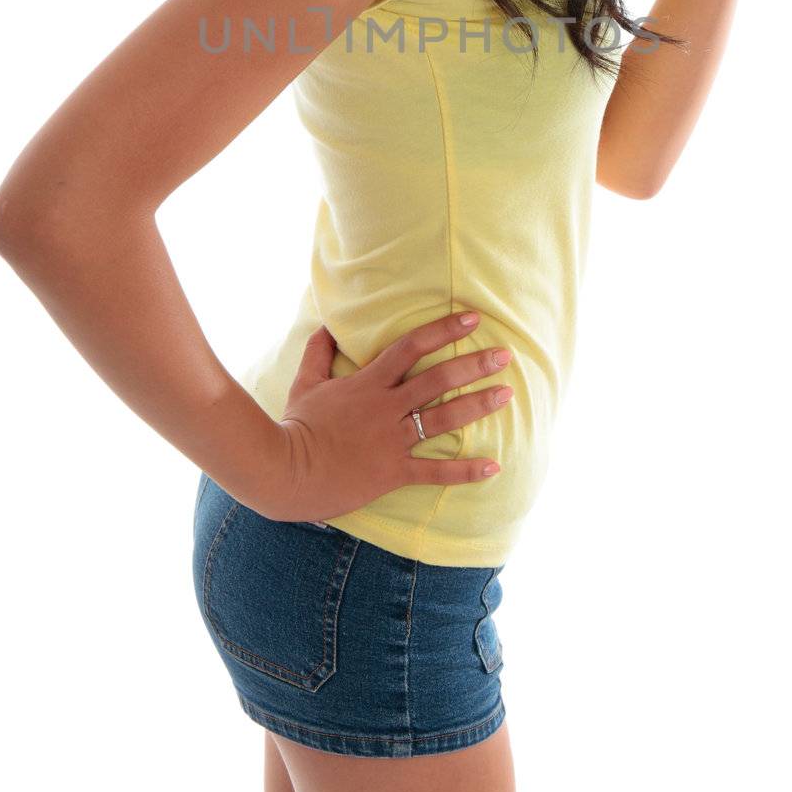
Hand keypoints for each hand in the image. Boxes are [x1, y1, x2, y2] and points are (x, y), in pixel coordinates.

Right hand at [262, 312, 511, 522]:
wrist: (285, 471)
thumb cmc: (295, 425)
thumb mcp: (305, 382)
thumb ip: (318, 352)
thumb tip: (327, 325)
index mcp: (368, 383)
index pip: (411, 347)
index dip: (443, 330)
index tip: (472, 318)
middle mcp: (386, 407)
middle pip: (438, 380)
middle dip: (474, 365)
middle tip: (505, 356)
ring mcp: (392, 440)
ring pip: (443, 420)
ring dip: (478, 405)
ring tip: (506, 394)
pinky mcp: (393, 472)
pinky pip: (435, 472)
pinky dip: (466, 471)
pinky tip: (494, 466)